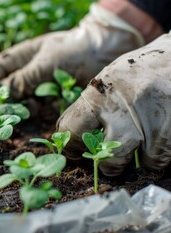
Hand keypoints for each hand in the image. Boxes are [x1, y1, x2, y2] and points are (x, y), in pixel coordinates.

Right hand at [0, 4, 143, 103]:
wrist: (105, 51)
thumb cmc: (75, 50)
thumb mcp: (48, 62)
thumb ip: (25, 78)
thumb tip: (4, 93)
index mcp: (20, 56)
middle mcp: (25, 70)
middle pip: (3, 88)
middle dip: (1, 103)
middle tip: (0, 118)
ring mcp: (37, 83)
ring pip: (18, 100)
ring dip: (18, 108)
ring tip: (27, 112)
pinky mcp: (49, 95)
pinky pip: (35, 106)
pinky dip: (34, 111)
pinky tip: (41, 110)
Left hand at [57, 34, 170, 175]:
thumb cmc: (141, 69)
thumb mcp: (110, 79)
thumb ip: (92, 103)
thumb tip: (70, 130)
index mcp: (99, 92)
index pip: (71, 128)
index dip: (70, 145)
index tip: (73, 152)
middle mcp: (120, 108)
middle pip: (101, 153)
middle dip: (101, 163)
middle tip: (104, 163)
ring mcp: (146, 121)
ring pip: (129, 162)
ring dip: (128, 163)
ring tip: (131, 153)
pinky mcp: (169, 132)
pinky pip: (155, 161)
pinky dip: (152, 159)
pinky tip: (153, 146)